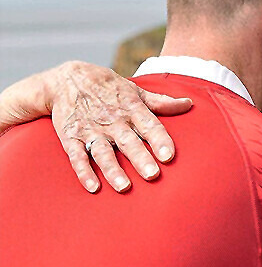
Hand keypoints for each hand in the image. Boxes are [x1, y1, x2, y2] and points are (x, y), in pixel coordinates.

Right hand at [47, 61, 190, 191]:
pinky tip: (93, 187)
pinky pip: (77, 156)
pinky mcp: (71, 138)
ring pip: (103, 152)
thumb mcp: (135, 91)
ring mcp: (91, 130)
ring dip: (113, 170)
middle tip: (152, 175)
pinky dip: (84, 172)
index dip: (160, 140)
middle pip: (128, 142)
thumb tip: (189, 104)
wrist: (66, 79)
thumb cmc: (109, 89)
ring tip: (124, 187)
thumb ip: (161, 102)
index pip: (149, 126)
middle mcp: (112, 121)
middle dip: (140, 158)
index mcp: (131, 109)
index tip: (169, 156)